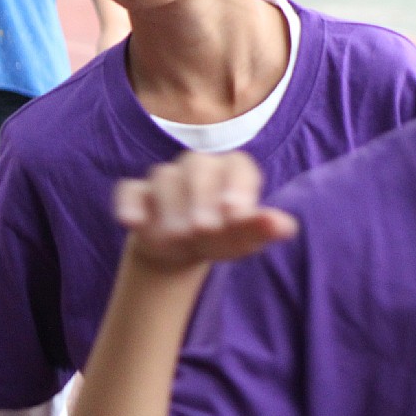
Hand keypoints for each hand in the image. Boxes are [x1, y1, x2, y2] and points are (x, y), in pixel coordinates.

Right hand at [116, 151, 296, 273]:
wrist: (183, 249)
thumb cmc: (224, 236)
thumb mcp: (246, 237)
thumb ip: (265, 229)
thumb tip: (285, 226)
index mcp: (234, 170)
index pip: (238, 166)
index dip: (237, 187)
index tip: (235, 213)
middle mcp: (200, 167)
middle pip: (199, 168)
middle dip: (202, 198)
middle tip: (203, 229)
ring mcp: (166, 178)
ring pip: (165, 177)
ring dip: (171, 206)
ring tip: (178, 237)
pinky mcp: (137, 193)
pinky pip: (130, 190)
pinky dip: (130, 205)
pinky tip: (133, 223)